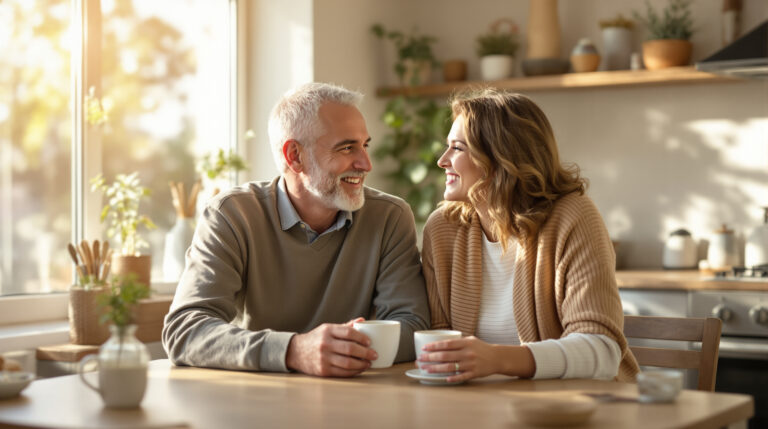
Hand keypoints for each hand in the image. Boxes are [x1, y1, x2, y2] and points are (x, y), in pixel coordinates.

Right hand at [285, 317, 377, 376]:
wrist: (295, 352)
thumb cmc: (316, 339)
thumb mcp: (327, 329)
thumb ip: (345, 326)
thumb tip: (362, 321)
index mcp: (328, 330)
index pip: (349, 332)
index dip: (362, 338)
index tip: (369, 342)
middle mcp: (325, 344)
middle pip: (350, 349)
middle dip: (366, 353)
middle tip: (374, 354)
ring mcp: (323, 358)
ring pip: (348, 363)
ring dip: (362, 364)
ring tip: (368, 363)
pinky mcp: (323, 370)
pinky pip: (343, 373)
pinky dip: (354, 372)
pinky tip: (359, 369)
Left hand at [419, 336, 533, 381]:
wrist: (497, 358)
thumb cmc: (481, 348)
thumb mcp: (471, 340)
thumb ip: (457, 341)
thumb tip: (440, 342)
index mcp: (466, 343)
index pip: (446, 344)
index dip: (434, 346)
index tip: (424, 348)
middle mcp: (467, 353)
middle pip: (445, 356)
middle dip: (430, 358)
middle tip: (420, 360)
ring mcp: (471, 364)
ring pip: (450, 367)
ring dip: (436, 369)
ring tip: (426, 369)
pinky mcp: (474, 373)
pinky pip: (461, 377)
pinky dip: (452, 378)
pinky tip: (444, 379)